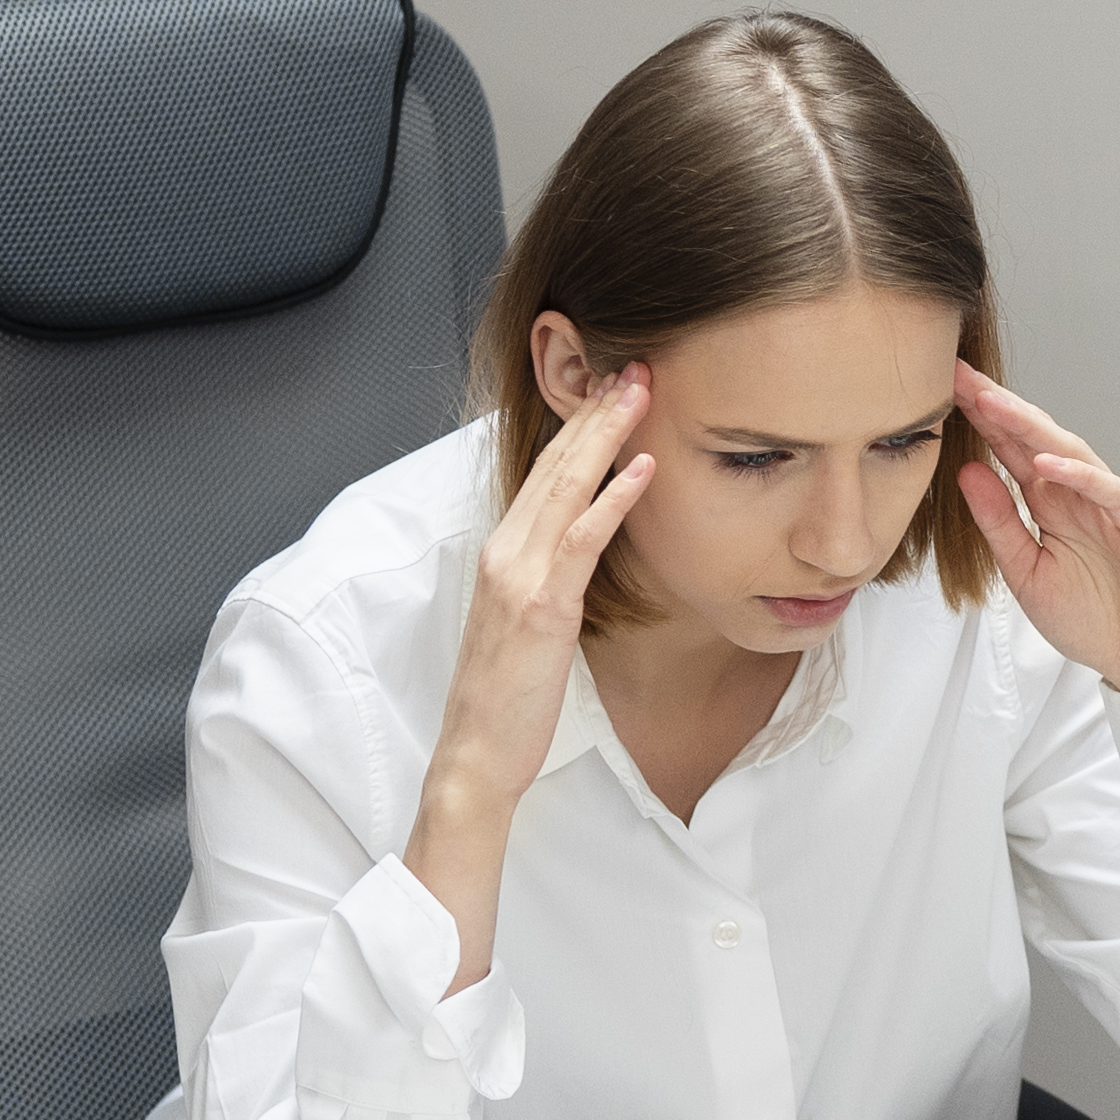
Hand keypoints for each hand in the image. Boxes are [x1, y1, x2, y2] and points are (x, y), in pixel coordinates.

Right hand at [407, 353, 654, 984]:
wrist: (476, 756)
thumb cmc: (508, 698)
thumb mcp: (527, 622)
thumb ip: (548, 577)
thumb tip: (583, 545)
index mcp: (502, 554)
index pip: (543, 473)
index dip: (578, 427)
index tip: (612, 386)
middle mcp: (505, 553)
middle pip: (553, 464)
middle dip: (594, 410)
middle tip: (636, 362)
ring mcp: (519, 577)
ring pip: (565, 487)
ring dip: (606, 434)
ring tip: (642, 389)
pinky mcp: (541, 607)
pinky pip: (581, 541)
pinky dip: (613, 499)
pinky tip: (642, 467)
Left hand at [951, 365, 1119, 791]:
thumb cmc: (1094, 622)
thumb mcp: (1026, 573)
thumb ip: (1000, 524)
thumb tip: (968, 472)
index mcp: (1053, 507)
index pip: (1013, 452)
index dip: (981, 421)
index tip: (943, 390)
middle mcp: (1082, 499)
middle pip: (1038, 441)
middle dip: (999, 407)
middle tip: (959, 375)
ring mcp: (1115, 512)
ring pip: (1075, 456)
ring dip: (1034, 428)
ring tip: (994, 404)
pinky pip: (1113, 495)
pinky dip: (1082, 477)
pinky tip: (1049, 462)